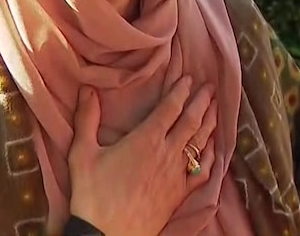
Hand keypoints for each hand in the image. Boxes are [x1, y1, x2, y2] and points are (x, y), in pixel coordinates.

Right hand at [67, 76, 216, 235]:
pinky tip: (215, 149)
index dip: (182, 91)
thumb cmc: (92, 194)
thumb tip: (87, 89)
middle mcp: (167, 153)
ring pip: (200, 143)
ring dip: (211, 123)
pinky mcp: (180, 194)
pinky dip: (211, 157)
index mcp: (146, 139)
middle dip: (203, 102)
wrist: (106, 235)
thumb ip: (86, 119)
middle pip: (192, 121)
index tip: (190, 79)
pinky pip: (202, 171)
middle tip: (212, 88)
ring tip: (218, 109)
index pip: (170, 107)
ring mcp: (176, 174)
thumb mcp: (82, 153)